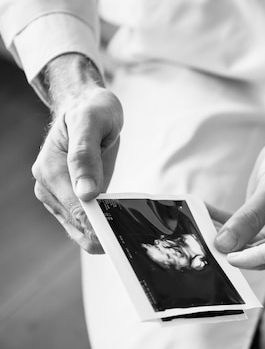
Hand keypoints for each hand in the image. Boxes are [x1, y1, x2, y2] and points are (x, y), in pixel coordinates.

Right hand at [31, 54, 122, 252]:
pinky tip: (123, 228)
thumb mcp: (91, 122)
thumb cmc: (91, 111)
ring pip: (80, 230)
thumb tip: (86, 194)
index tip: (119, 235)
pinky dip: (103, 228)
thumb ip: (85, 156)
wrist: (86, 107)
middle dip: (102, 233)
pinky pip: (86, 222)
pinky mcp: (72, 200)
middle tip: (132, 241)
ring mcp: (58, 196)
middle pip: (77, 224)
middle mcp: (48, 186)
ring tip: (131, 237)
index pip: (75, 207)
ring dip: (104, 235)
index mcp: (50, 169)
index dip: (98, 223)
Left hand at [214, 107, 264, 252]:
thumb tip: (226, 243)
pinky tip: (205, 212)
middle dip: (229, 246)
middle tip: (205, 241)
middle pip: (255, 250)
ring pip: (243, 238)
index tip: (222, 254)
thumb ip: (250, 218)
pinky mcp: (260, 216)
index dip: (247, 258)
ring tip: (200, 226)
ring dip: (221, 232)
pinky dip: (221, 218)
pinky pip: (238, 223)